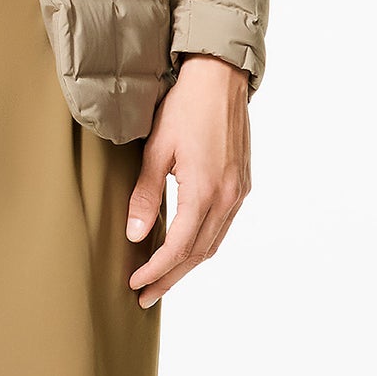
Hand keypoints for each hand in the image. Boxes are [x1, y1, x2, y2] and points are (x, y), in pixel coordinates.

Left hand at [124, 54, 252, 306]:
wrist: (221, 78)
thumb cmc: (184, 107)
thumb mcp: (156, 150)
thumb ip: (144, 195)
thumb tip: (134, 235)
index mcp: (205, 191)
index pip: (177, 247)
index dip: (155, 270)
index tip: (134, 283)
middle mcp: (228, 198)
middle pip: (197, 254)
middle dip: (170, 278)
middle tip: (145, 297)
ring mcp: (239, 193)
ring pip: (213, 244)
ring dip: (187, 266)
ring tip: (161, 280)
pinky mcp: (243, 185)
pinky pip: (223, 227)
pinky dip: (202, 245)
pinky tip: (184, 249)